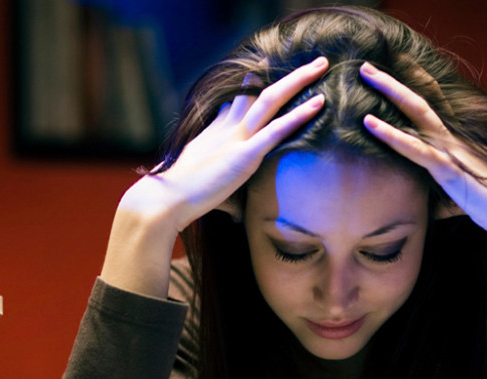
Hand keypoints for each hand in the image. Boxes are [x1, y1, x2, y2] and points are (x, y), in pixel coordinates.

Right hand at [103, 57, 327, 296]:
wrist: (164, 200)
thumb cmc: (180, 198)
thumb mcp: (203, 183)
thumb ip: (223, 186)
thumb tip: (238, 208)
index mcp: (217, 132)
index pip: (240, 101)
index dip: (256, 85)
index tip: (271, 72)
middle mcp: (228, 129)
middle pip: (260, 92)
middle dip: (288, 76)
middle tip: (313, 62)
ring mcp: (237, 139)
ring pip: (271, 100)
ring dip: (298, 81)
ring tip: (322, 65)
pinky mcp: (244, 156)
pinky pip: (276, 130)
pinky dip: (298, 115)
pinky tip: (318, 103)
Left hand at [359, 62, 486, 378]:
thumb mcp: (468, 201)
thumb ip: (449, 198)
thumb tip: (438, 208)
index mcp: (459, 146)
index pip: (430, 112)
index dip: (412, 92)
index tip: (392, 75)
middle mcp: (455, 141)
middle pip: (419, 102)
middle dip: (393, 82)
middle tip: (367, 66)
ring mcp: (452, 151)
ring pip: (416, 113)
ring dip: (389, 92)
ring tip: (365, 73)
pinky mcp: (449, 170)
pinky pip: (416, 148)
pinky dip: (392, 137)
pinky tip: (370, 124)